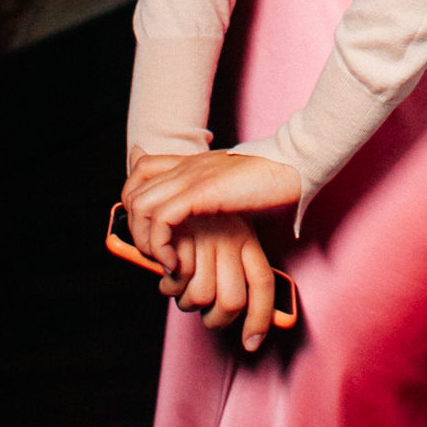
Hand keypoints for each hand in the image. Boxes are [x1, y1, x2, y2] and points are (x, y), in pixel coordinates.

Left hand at [122, 149, 300, 291]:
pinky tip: (176, 262)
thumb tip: (207, 223)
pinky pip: (161, 219)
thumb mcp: (233, 187)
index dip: (135, 207)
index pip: (139, 173)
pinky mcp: (200, 191)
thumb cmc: (274, 180)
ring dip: (145, 240)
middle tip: (155, 255)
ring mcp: (191, 176)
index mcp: (191, 163)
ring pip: (139, 206)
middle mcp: (185, 166)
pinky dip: (161, 245)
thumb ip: (215, 196)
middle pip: (132, 192)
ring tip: (165, 261)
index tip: (153, 237)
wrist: (294, 164)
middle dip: (134, 230)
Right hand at [156, 212, 276, 350]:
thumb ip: (233, 267)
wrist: (178, 174)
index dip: (260, 319)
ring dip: (186, 302)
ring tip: (179, 286)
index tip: (251, 344)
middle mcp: (233, 240)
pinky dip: (169, 286)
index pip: (263, 285)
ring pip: (202, 297)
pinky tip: (167, 273)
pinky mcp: (183, 237)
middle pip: (231, 303)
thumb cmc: (201, 211)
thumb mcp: (226, 232)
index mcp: (248, 239)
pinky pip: (178, 280)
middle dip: (213, 319)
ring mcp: (208, 239)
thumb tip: (249, 321)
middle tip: (200, 306)